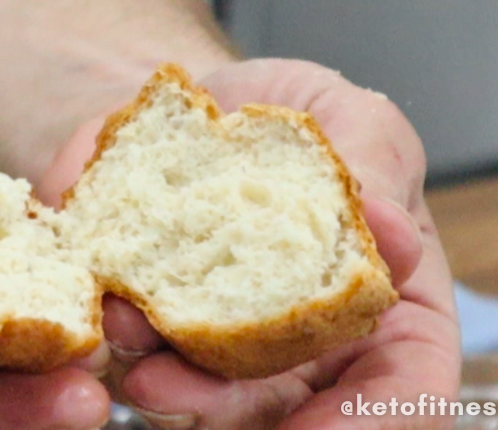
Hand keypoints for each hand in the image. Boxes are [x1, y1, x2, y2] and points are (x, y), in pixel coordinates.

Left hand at [38, 60, 459, 429]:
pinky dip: (109, 328)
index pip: (404, 394)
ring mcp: (228, 343)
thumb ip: (377, 161)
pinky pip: (134, 342)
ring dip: (155, 375)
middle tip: (163, 385)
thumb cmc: (307, 114)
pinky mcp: (159, 316)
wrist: (214, 100)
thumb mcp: (358, 116)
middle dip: (220, 407)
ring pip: (199, 395)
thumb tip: (385, 225)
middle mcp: (308, 348)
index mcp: (381, 310)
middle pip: (283, 412)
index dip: (364, 427)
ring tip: (119, 325)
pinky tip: (93, 295)